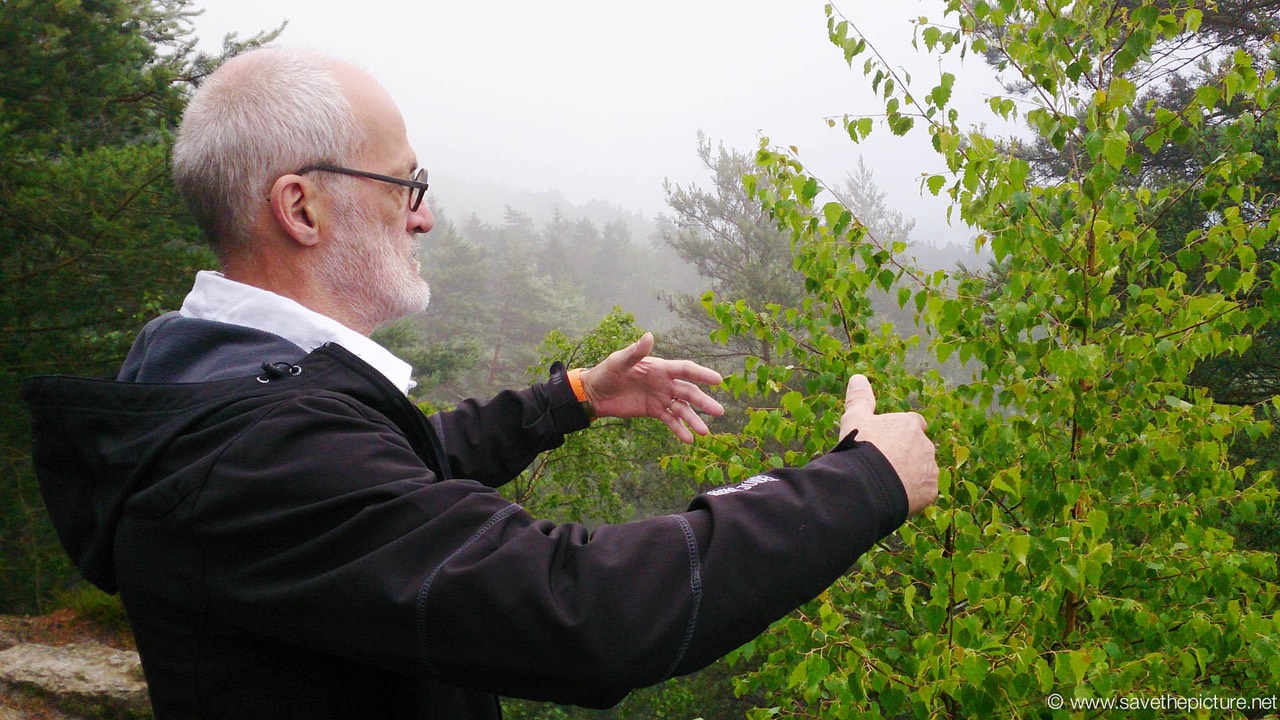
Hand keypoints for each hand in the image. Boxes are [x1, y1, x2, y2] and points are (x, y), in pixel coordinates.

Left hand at [580, 333, 724, 443]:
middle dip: (704, 402)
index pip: (686, 370)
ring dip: (694, 419)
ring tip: (704, 432)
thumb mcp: (619, 361)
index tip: (718, 380)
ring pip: (682, 409)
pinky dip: (679, 429)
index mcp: (660, 367)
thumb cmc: (607, 372)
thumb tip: (649, 336)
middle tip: (719, 412)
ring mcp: (661, 398)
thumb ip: (635, 352)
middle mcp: (665, 383)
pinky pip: (670, 420)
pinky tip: (689, 439)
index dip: (702, 374)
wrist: (596, 393)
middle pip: (689, 392)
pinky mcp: (654, 411)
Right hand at [840, 374, 938, 515]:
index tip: (889, 441)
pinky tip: (895, 496)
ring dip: (912, 475)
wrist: (868, 484)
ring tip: (889, 483)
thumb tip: (858, 377)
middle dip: (907, 455)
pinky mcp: (930, 491)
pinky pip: (923, 491)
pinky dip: (913, 493)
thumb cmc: (861, 447)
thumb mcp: (855, 420)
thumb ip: (860, 399)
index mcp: (909, 425)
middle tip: (885, 465)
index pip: (913, 424)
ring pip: (923, 470)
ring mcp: (930, 469)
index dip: (901, 432)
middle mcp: (925, 445)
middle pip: (919, 449)